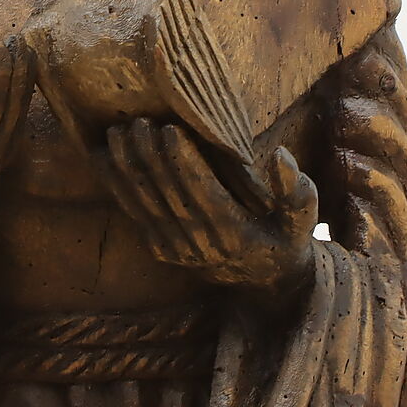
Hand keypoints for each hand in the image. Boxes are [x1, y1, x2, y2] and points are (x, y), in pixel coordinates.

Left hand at [103, 119, 317, 301]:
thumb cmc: (286, 240)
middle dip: (150, 158)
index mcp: (234, 235)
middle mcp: (200, 245)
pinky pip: (135, 215)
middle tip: (137, 122)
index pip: (203, 194)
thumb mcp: (303, 219)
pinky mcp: (161, 250)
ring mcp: (177, 251)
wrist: (265, 284)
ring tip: (115, 134)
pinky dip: (117, 186)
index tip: (171, 129)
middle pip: (168, 196)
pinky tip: (103, 159)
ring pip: (145, 205)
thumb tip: (280, 156)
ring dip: (127, 169)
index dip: (184, 162)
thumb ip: (296, 190)